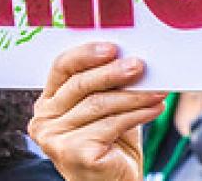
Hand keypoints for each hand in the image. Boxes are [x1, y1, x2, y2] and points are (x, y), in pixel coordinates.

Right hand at [28, 43, 165, 180]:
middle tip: (140, 66)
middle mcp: (44, 119)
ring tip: (156, 90)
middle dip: (114, 73)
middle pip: (81, 84)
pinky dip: (137, 114)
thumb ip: (109, 84)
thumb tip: (132, 57)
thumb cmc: (111, 144)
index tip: (113, 48)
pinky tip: (154, 108)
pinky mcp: (73, 153)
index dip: (87, 54)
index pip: (63, 66)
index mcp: (48, 101)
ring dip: (133, 95)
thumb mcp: (107, 107)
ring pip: (99, 104)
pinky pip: (110, 124)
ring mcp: (55, 138)